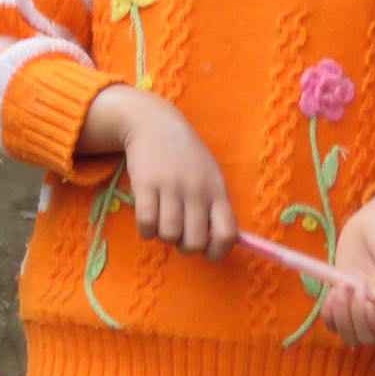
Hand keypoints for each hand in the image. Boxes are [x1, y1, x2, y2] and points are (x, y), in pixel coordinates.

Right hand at [84, 85, 237, 259]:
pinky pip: (146, 226)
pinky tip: (148, 216)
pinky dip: (146, 230)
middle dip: (184, 245)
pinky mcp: (146, 184)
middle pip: (194, 242)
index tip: (207, 250)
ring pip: (168, 236)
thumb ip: (215, 207)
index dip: (218, 252)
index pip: (228, 233)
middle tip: (179, 231)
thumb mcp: (210, 176)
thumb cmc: (187, 156)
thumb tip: (216, 245)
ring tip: (162, 218)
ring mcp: (171, 186)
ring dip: (163, 235)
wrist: (156, 124)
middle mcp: (197, 189)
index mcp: (217, 189)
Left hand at [320, 189, 374, 345]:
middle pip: (368, 337)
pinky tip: (331, 293)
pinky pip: (333, 322)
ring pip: (349, 334)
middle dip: (357, 316)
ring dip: (341, 316)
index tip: (369, 302)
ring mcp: (362, 307)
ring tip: (342, 286)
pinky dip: (329, 313)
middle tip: (354, 284)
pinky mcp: (344, 299)